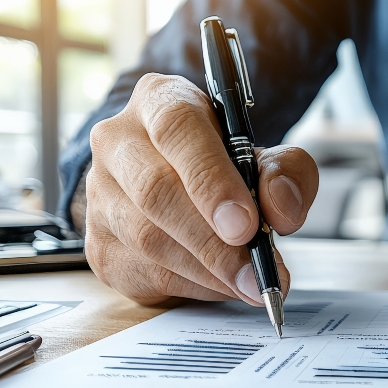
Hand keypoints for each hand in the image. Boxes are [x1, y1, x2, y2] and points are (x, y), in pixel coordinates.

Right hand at [84, 73, 317, 304]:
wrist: (181, 188)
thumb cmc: (224, 166)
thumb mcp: (267, 156)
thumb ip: (286, 173)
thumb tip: (282, 209)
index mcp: (160, 101)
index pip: (176, 129)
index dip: (211, 179)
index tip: (246, 224)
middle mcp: (118, 141)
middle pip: (155, 191)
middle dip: (213, 240)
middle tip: (256, 270)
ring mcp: (101, 195)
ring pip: (148, 238)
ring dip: (208, 270)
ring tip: (252, 283)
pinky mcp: (100, 245)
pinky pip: (145, 273)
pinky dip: (194, 286)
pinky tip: (223, 284)